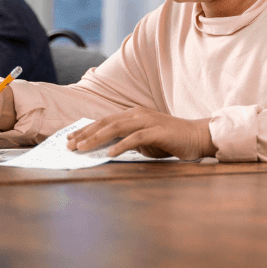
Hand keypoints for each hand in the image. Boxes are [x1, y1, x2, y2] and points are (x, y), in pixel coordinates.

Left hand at [65, 107, 217, 160]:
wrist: (197, 137)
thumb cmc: (170, 140)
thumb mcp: (143, 141)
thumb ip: (126, 141)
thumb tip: (104, 148)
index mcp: (133, 114)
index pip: (104, 121)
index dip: (85, 130)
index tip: (69, 140)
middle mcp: (137, 114)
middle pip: (105, 122)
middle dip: (85, 134)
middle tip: (69, 145)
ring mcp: (148, 121)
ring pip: (116, 127)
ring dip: (97, 138)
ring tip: (83, 148)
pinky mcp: (157, 131)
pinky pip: (135, 137)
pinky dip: (121, 145)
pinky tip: (110, 154)